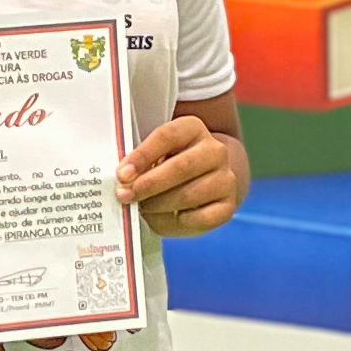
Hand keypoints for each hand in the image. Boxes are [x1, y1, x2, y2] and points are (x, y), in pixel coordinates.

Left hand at [117, 114, 245, 237]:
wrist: (208, 178)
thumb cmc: (171, 163)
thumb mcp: (157, 153)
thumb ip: (142, 162)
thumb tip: (124, 180)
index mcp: (193, 128)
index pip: (167, 136)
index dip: (143, 155)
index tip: (122, 174)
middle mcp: (215, 151)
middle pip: (181, 167)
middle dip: (149, 184)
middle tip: (126, 195)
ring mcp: (226, 178)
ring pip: (189, 195)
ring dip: (159, 205)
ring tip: (143, 208)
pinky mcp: (228, 205)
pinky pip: (200, 218)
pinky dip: (177, 222)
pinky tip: (164, 218)